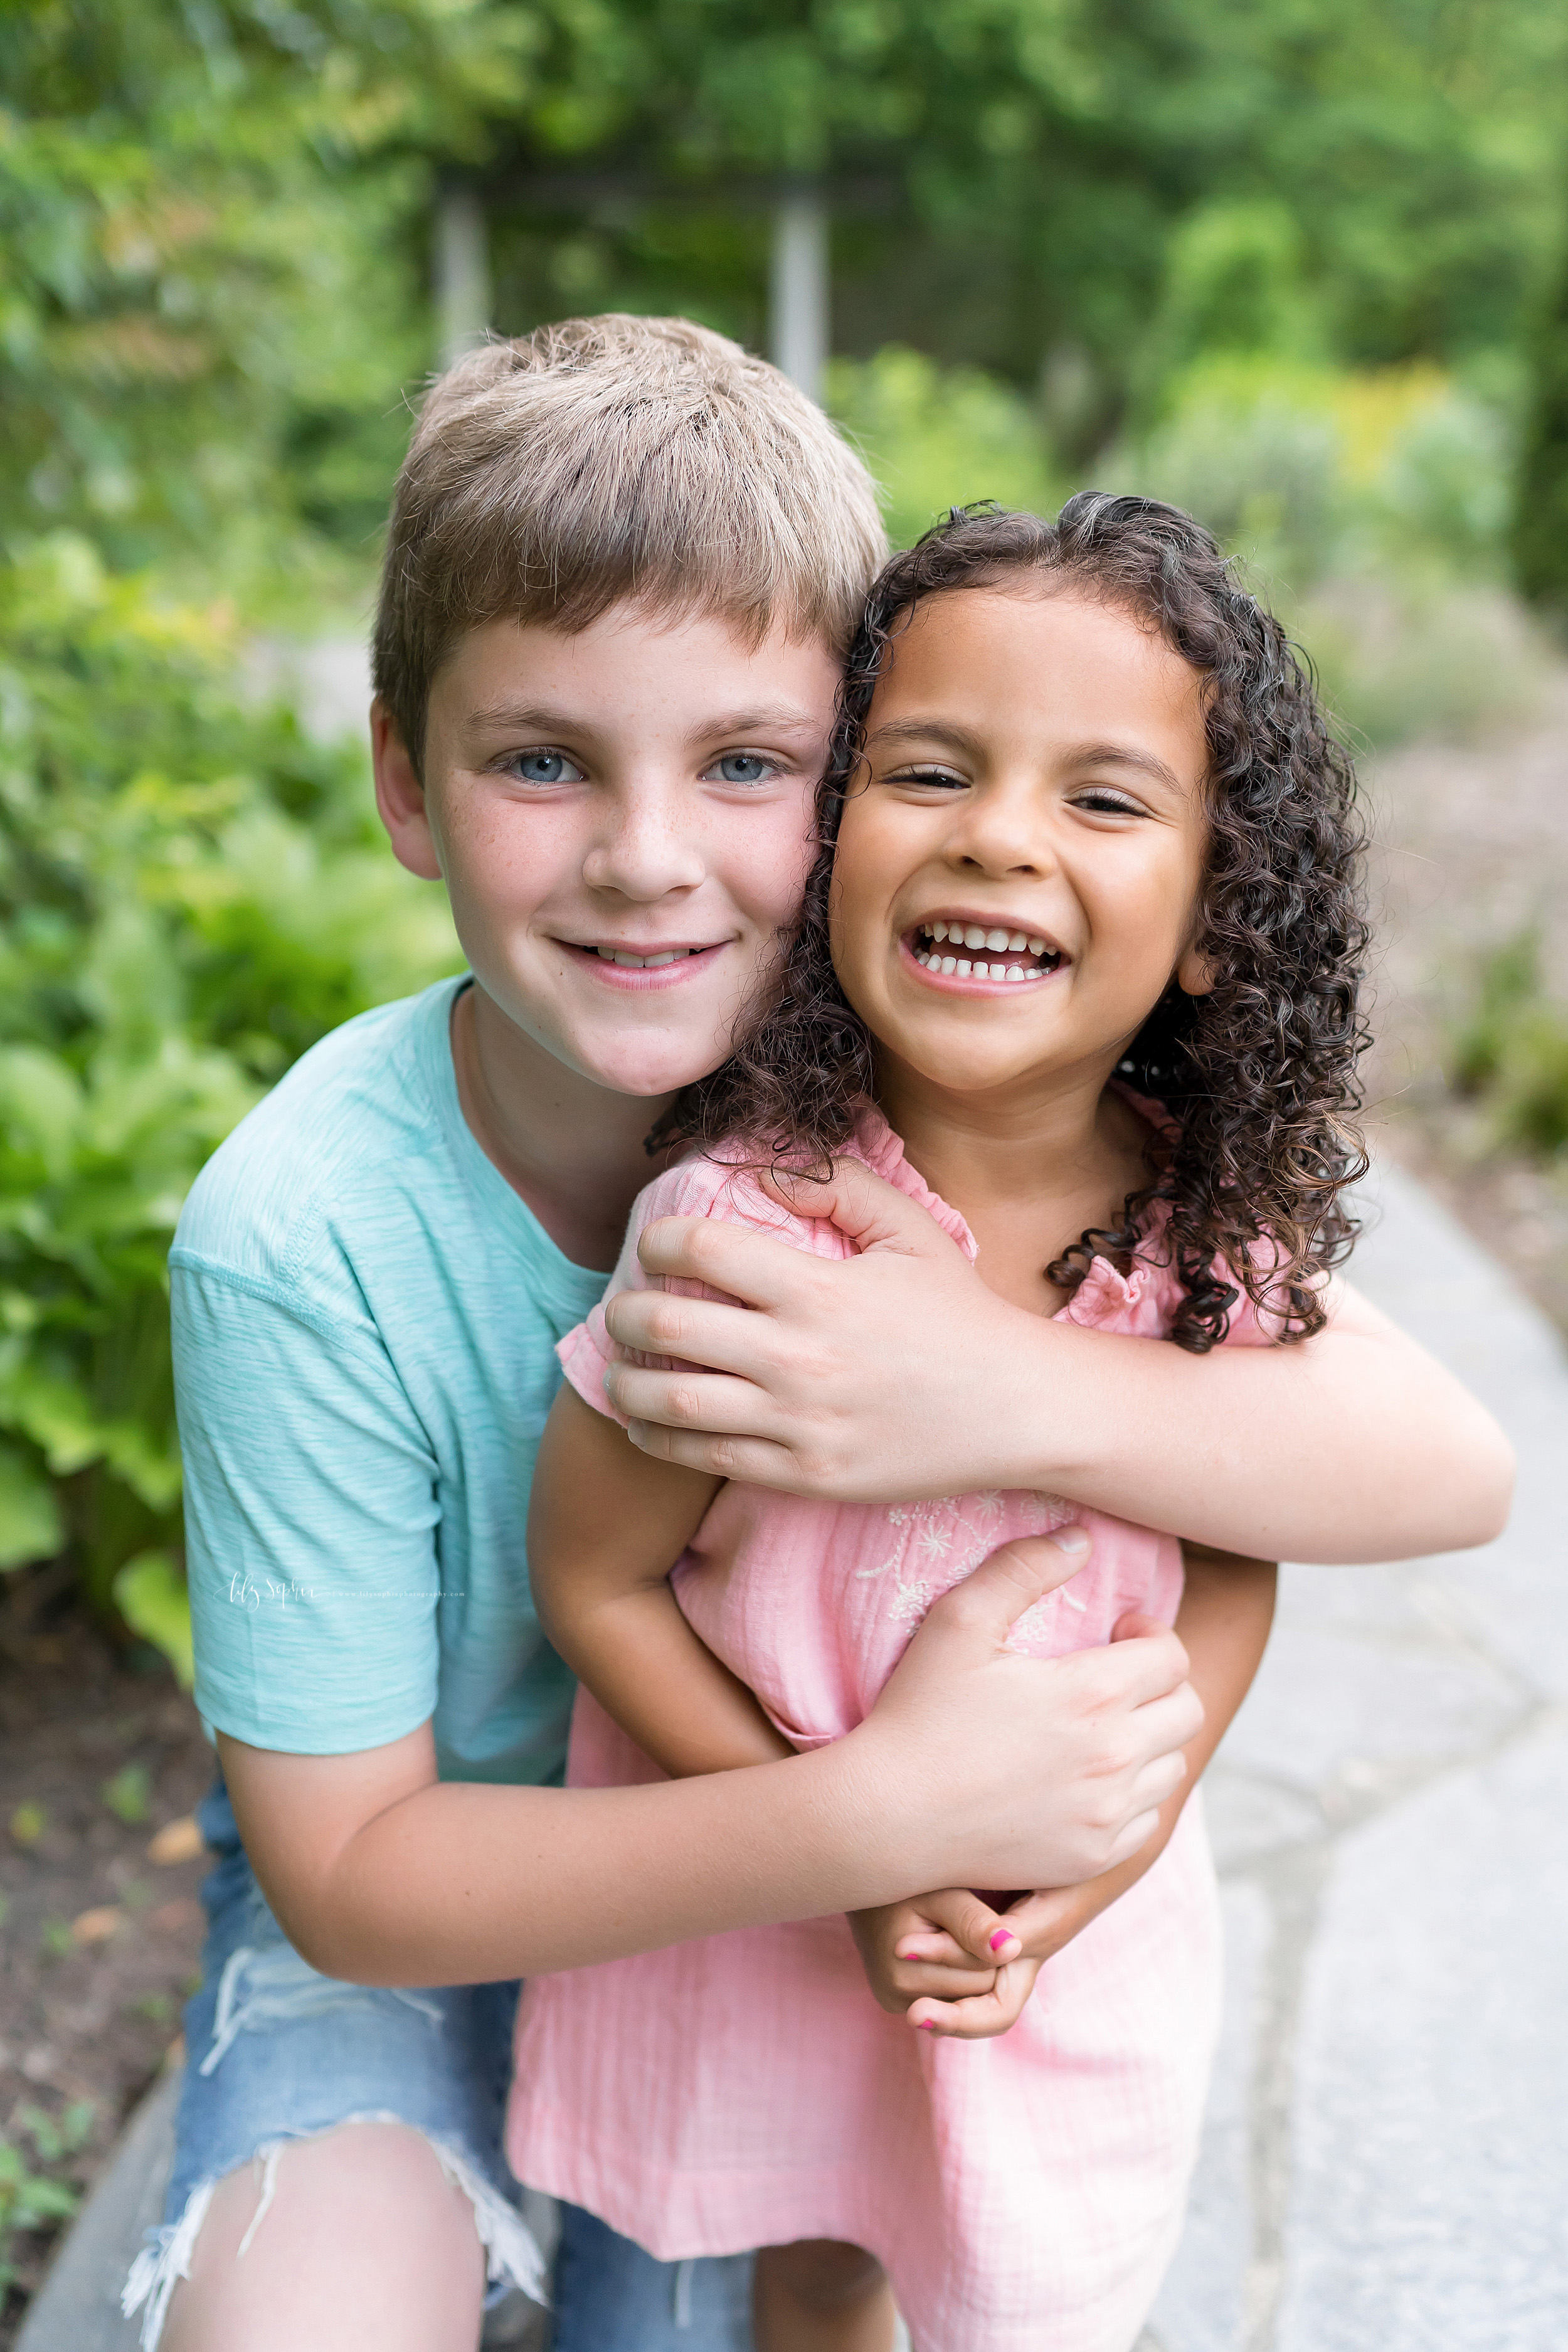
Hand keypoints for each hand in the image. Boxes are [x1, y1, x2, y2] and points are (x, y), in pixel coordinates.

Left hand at [602, 1158, 1032, 1500]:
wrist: (1017, 1409)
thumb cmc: (961, 1315)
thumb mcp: (911, 1233)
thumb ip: (840, 1187)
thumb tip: (762, 1176)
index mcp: (819, 1289)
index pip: (700, 1250)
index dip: (658, 1240)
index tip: (654, 1244)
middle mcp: (798, 1357)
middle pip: (664, 1327)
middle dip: (624, 1312)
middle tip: (623, 1307)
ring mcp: (797, 1423)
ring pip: (669, 1403)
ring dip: (625, 1381)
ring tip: (620, 1368)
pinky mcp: (802, 1474)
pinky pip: (703, 1459)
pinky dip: (658, 1439)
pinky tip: (647, 1423)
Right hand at [850, 1887, 1044, 2040]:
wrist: (863, 1883)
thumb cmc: (908, 1882)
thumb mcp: (943, 1893)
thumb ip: (974, 1922)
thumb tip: (1012, 1951)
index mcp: (905, 1971)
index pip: (983, 1977)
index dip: (990, 1945)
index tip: (979, 1913)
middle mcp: (895, 1996)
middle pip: (973, 1992)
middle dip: (979, 1960)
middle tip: (964, 1921)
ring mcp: (894, 2002)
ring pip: (963, 1997)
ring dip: (966, 1968)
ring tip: (952, 1932)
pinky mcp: (895, 2002)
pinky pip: (945, 1997)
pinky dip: (951, 1975)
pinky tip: (941, 1946)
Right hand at [851, 1533, 1201, 1894]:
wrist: (888, 1816)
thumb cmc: (918, 1712)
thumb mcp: (959, 1621)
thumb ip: (1022, 1568)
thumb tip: (1080, 1538)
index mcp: (1092, 1695)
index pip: (1172, 1657)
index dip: (1152, 1634)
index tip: (1119, 1631)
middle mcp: (1114, 1759)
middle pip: (1187, 1711)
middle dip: (1162, 1684)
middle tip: (1118, 1676)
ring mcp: (1107, 1816)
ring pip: (1173, 1767)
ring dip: (1151, 1739)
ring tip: (1104, 1727)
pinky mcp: (1091, 1858)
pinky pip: (1148, 1821)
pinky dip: (1134, 1795)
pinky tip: (1090, 1779)